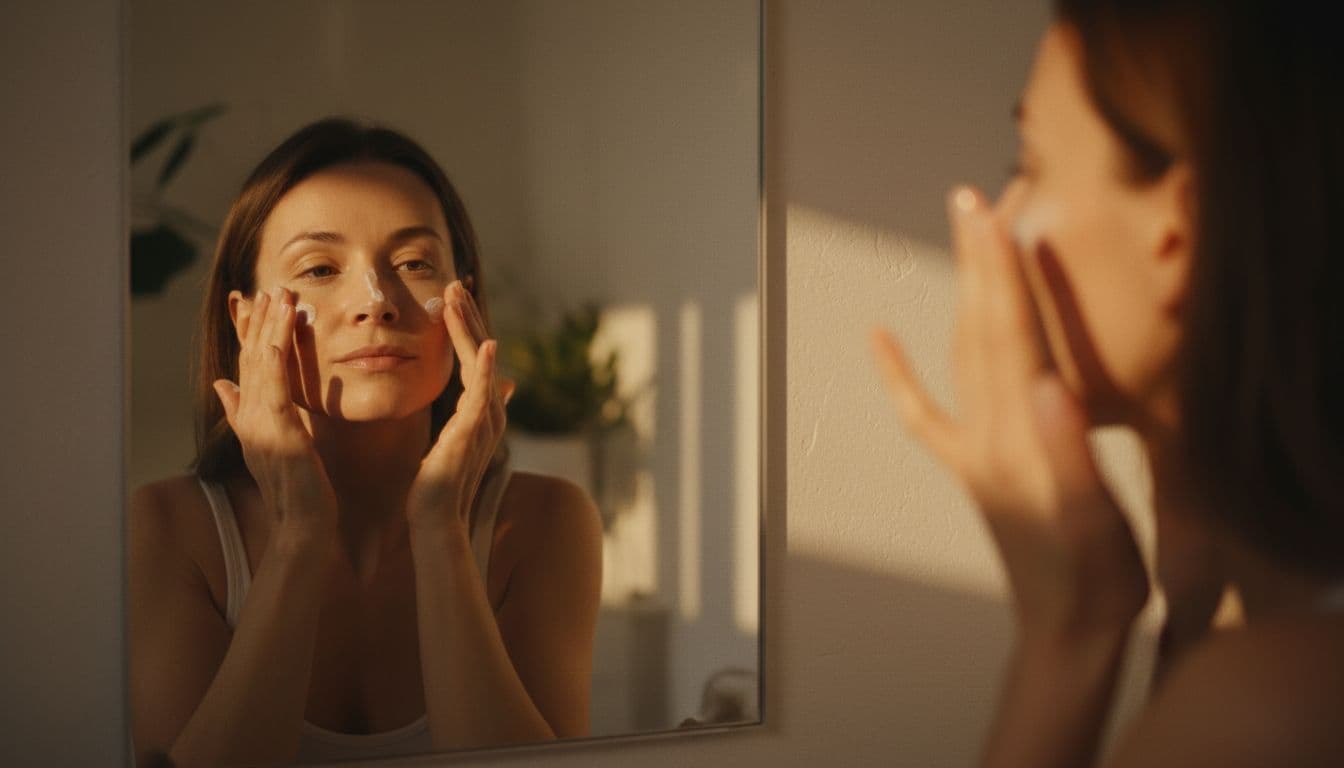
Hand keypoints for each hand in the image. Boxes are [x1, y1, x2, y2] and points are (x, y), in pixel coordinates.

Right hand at [213, 287, 337, 547]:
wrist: (300, 523)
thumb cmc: (294, 488)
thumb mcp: (268, 443)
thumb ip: (243, 412)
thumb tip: (222, 384)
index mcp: (250, 416)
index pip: (248, 365)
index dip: (249, 333)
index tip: (252, 302)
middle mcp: (250, 415)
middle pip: (251, 358)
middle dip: (258, 322)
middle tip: (266, 288)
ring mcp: (261, 422)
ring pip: (262, 365)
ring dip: (271, 328)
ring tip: (280, 296)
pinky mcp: (278, 430)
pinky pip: (275, 387)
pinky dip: (275, 358)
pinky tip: (279, 335)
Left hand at [407, 280, 514, 534]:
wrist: (435, 520)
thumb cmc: (434, 488)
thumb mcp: (447, 444)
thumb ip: (460, 419)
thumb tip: (472, 403)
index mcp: (478, 412)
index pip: (473, 359)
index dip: (464, 328)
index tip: (448, 299)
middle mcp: (488, 412)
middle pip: (480, 354)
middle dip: (467, 318)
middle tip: (453, 284)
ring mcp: (485, 422)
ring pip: (482, 364)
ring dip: (472, 330)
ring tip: (458, 299)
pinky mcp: (475, 433)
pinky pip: (484, 394)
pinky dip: (488, 368)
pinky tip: (488, 344)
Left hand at [872, 186, 1148, 640]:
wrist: (1064, 633)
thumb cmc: (1095, 580)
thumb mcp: (1095, 523)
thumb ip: (1070, 453)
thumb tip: (1051, 386)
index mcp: (1021, 436)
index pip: (1009, 333)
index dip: (999, 269)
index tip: (989, 209)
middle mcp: (987, 433)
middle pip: (978, 329)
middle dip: (975, 260)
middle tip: (969, 195)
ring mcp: (973, 449)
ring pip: (961, 353)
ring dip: (962, 293)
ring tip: (964, 237)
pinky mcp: (970, 468)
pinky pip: (924, 413)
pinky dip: (899, 372)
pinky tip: (877, 336)